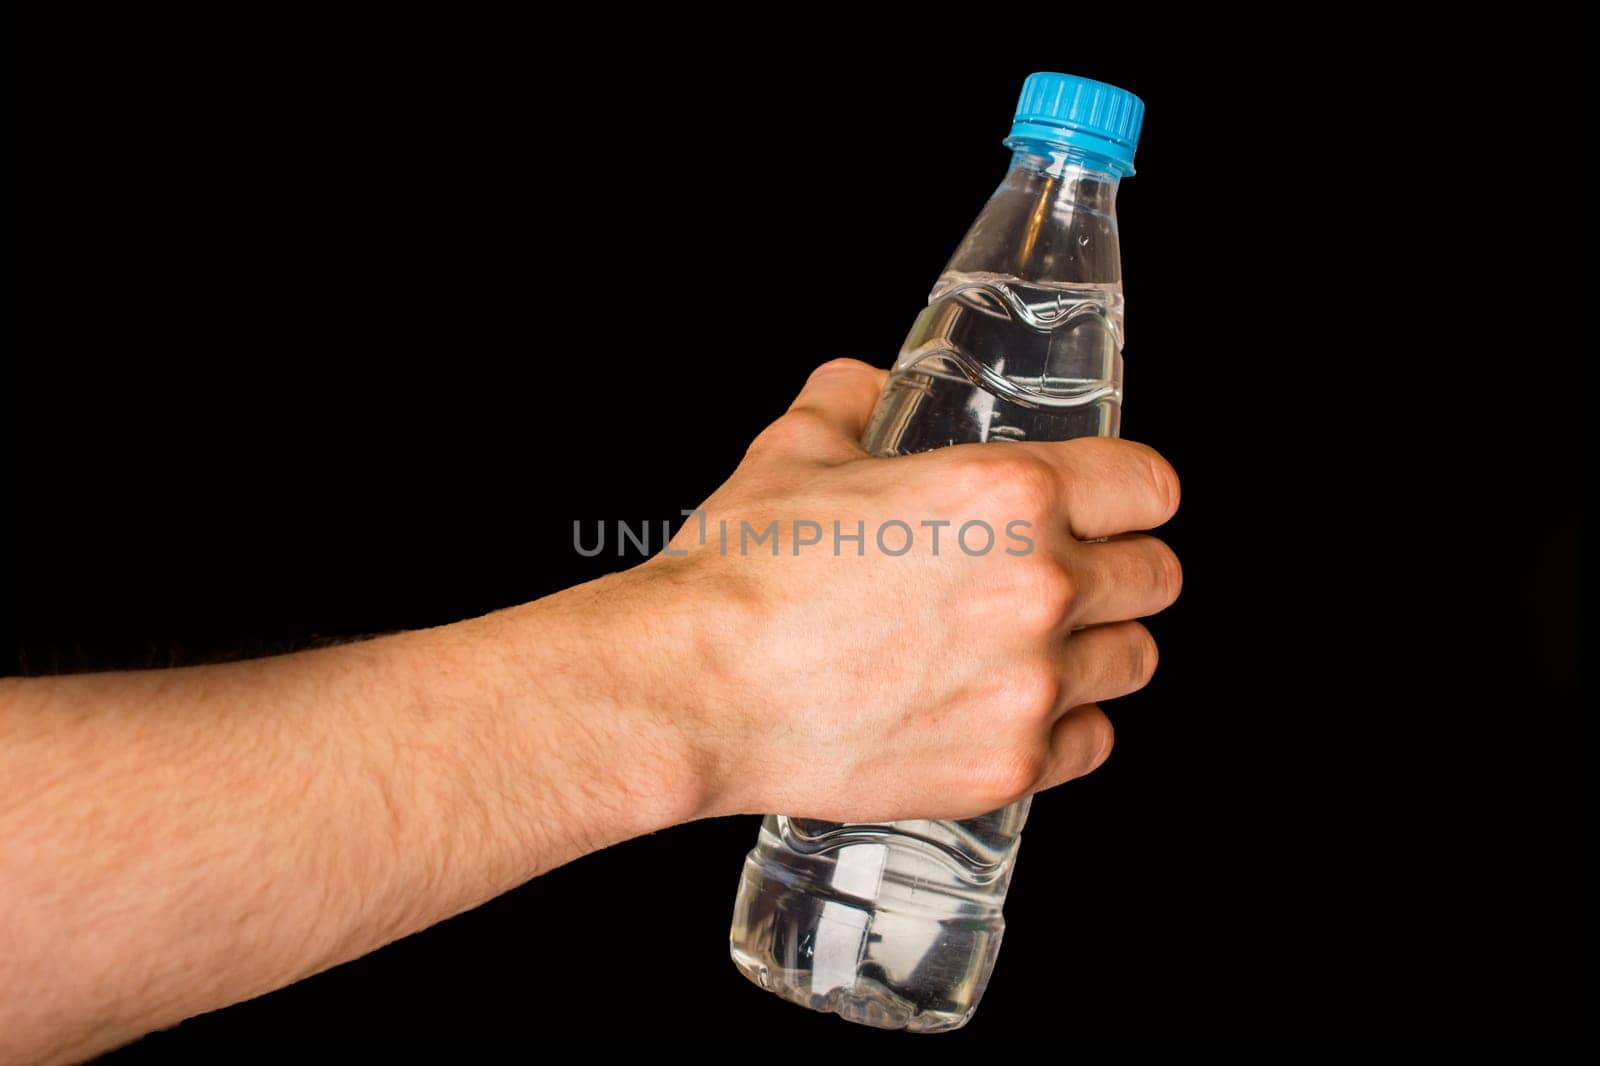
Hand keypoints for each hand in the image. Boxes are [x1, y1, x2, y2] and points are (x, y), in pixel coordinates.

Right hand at [639, 358, 1181, 822]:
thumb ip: (847, 400)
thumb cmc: (741, 574)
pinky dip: (1066, 727)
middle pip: (1156, 576)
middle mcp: (1041, 588)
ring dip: (1100, 649)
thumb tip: (864, 387)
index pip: (1149, 486)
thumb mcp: (793, 450)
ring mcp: (1031, 686)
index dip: (1135, 493)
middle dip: (1123, 570)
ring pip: (1134, 661)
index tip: (1121, 507)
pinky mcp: (1008, 766)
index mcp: (1008, 494)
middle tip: (1076, 578)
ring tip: (1042, 649)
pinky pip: (1092, 743)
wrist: (693, 689)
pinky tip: (1015, 710)